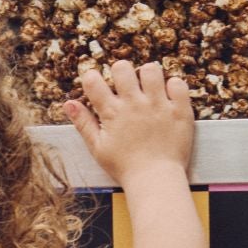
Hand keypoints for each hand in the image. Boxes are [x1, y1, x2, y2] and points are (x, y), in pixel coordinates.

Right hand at [63, 60, 193, 187]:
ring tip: (148, 87)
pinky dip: (173, 86)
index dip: (92, 78)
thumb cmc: (124, 167)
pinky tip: (168, 96)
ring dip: (148, 75)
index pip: (94, 81)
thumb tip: (68, 103)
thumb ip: (83, 123)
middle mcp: (134, 104)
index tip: (96, 83)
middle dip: (121, 71)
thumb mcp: (97, 148)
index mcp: (112, 112)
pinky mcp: (179, 110)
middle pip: (122, 67)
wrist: (155, 180)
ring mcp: (159, 105)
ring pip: (151, 70)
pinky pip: (178, 84)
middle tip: (125, 84)